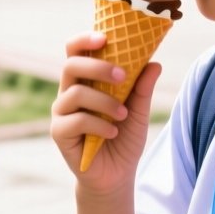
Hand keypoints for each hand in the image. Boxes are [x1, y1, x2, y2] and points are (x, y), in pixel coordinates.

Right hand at [51, 32, 161, 195]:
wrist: (116, 175)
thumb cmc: (123, 138)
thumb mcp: (138, 112)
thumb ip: (142, 89)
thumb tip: (155, 63)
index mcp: (85, 80)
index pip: (75, 51)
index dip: (84, 40)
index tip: (105, 38)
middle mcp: (69, 92)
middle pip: (71, 65)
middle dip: (97, 67)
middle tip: (121, 76)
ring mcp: (61, 112)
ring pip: (75, 94)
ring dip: (104, 101)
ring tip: (123, 114)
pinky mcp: (59, 133)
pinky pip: (75, 121)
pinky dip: (99, 125)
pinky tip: (113, 133)